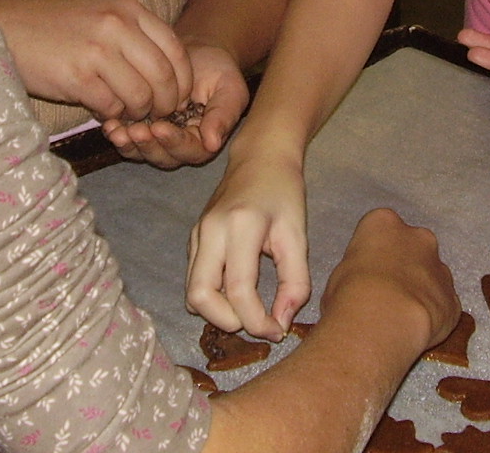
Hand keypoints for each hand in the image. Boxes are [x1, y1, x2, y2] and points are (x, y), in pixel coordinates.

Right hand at [0, 0, 192, 121]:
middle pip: (165, 76)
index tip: (178, 98)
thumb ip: (132, 34)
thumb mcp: (98, 14)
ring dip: (138, 113)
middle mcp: (118, 26)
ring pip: (142, 96)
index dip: (183, 80)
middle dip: (167, 104)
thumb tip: (164, 72)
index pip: (176, 49)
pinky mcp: (77, 77)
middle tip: (158, 116)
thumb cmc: (49, 24)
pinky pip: (112, 107)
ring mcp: (98, 51)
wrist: (1, 26)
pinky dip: (111, 116)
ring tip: (126, 114)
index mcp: (128, 9)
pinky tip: (100, 111)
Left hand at [101, 39, 249, 167]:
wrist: (195, 51)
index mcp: (204, 139)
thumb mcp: (229, 87)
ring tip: (117, 131)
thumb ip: (224, 115)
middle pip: (164, 157)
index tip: (161, 128)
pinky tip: (109, 124)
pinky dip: (118, 135)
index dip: (175, 143)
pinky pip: (128, 138)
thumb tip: (213, 143)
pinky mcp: (140, 127)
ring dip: (129, 145)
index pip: (191, 150)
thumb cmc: (216, 69)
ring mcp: (158, 138)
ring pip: (142, 152)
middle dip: (148, 146)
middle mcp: (180, 144)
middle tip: (135, 131)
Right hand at [186, 144, 310, 340]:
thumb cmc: (284, 194)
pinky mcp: (192, 239)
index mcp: (240, 225)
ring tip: (248, 312)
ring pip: (191, 292)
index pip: (238, 289)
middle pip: (200, 296)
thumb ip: (295, 281)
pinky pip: (194, 279)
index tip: (277, 330)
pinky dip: (212, 297)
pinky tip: (236, 294)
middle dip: (227, 322)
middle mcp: (210, 230)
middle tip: (255, 323)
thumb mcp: (298, 235)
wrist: (259, 158)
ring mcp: (196, 234)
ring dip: (217, 313)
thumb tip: (281, 323)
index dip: (257, 320)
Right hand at [321, 209, 458, 353]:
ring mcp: (440, 268)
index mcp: (383, 224)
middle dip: (406, 265)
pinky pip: (442, 304)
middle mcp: (418, 238)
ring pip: (432, 275)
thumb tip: (365, 284)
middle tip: (389, 292)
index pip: (381, 229)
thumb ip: (359, 270)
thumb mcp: (340, 274)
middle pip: (414, 246)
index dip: (374, 252)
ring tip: (403, 317)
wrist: (383, 322)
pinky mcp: (453, 300)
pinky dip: (433, 315)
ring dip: (422, 290)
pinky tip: (418, 331)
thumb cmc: (349, 294)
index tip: (367, 272)